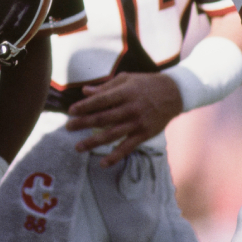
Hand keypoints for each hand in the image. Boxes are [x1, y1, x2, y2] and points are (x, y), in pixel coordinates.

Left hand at [66, 72, 181, 167]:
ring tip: (77, 146)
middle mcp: (130, 108)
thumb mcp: (126, 79)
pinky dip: (115, 156)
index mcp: (125, 92)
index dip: (85, 106)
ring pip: (111, 135)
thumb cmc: (145, 84)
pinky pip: (127, 148)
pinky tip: (103, 163)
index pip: (100, 100)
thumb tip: (85, 92)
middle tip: (67, 128)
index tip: (71, 111)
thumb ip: (105, 87)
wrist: (174, 94)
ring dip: (93, 142)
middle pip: (103, 118)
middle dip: (83, 123)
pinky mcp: (144, 134)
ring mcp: (137, 123)